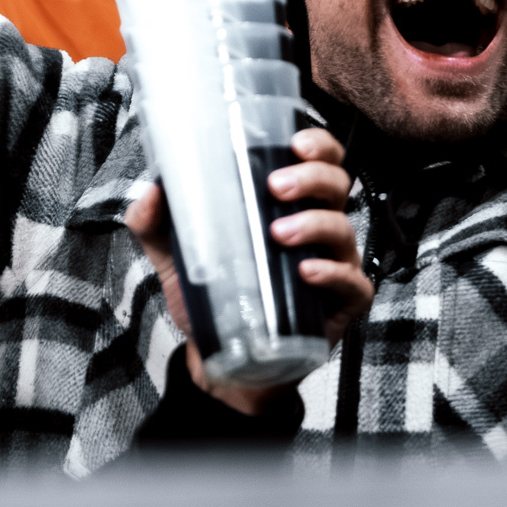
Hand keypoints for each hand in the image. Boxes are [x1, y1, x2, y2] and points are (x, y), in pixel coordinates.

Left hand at [123, 126, 371, 416]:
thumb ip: (157, 223)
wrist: (224, 364)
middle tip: (275, 186)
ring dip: (316, 223)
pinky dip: (333, 273)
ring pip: (344, 230)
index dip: (318, 145)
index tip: (294, 143)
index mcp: (291, 204)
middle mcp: (319, 228)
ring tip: (279, 234)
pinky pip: (353, 283)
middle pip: (338, 184)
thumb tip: (153, 189)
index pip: (319, 161)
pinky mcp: (342, 305)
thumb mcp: (177, 256)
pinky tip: (307, 272)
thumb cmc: (214, 299)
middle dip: (312, 177)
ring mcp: (335, 265)